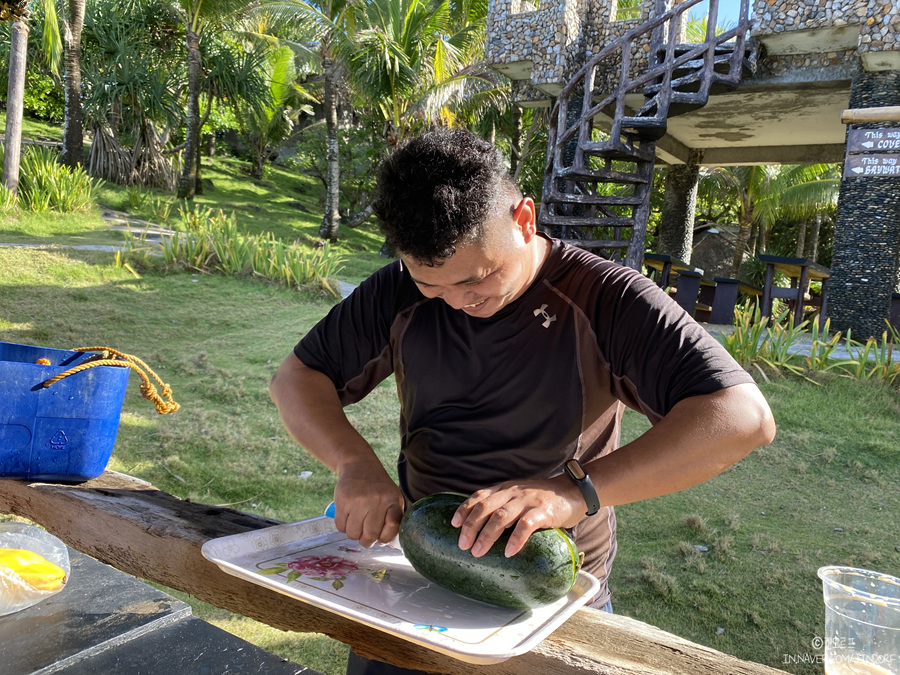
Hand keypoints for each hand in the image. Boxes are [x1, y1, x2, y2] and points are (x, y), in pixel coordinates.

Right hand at [333, 457, 404, 547]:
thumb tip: (383, 543)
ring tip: (357, 525)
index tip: (381, 538)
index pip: (392, 527)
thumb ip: (393, 518)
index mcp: (393, 500)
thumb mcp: (393, 498)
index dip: (385, 538)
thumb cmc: (379, 488)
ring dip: (354, 534)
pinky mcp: (342, 501)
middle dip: (367, 541)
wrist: (359, 465)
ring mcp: (358, 500)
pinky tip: (348, 518)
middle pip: (370, 535)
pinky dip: (343, 527)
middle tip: (366, 537)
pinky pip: (340, 527)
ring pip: (353, 534)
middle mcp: (377, 500)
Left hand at [450, 475, 585, 557]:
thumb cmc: (544, 498)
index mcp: (506, 488)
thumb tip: (484, 528)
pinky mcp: (543, 512)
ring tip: (478, 551)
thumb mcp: (520, 496)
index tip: (453, 524)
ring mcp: (528, 501)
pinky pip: (525, 525)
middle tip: (463, 544)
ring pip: (501, 517)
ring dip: (487, 535)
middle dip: (470, 526)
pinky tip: (508, 552)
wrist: (573, 491)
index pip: (479, 496)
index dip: (464, 509)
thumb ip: (504, 505)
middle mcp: (513, 492)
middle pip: (485, 507)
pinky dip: (515, 539)